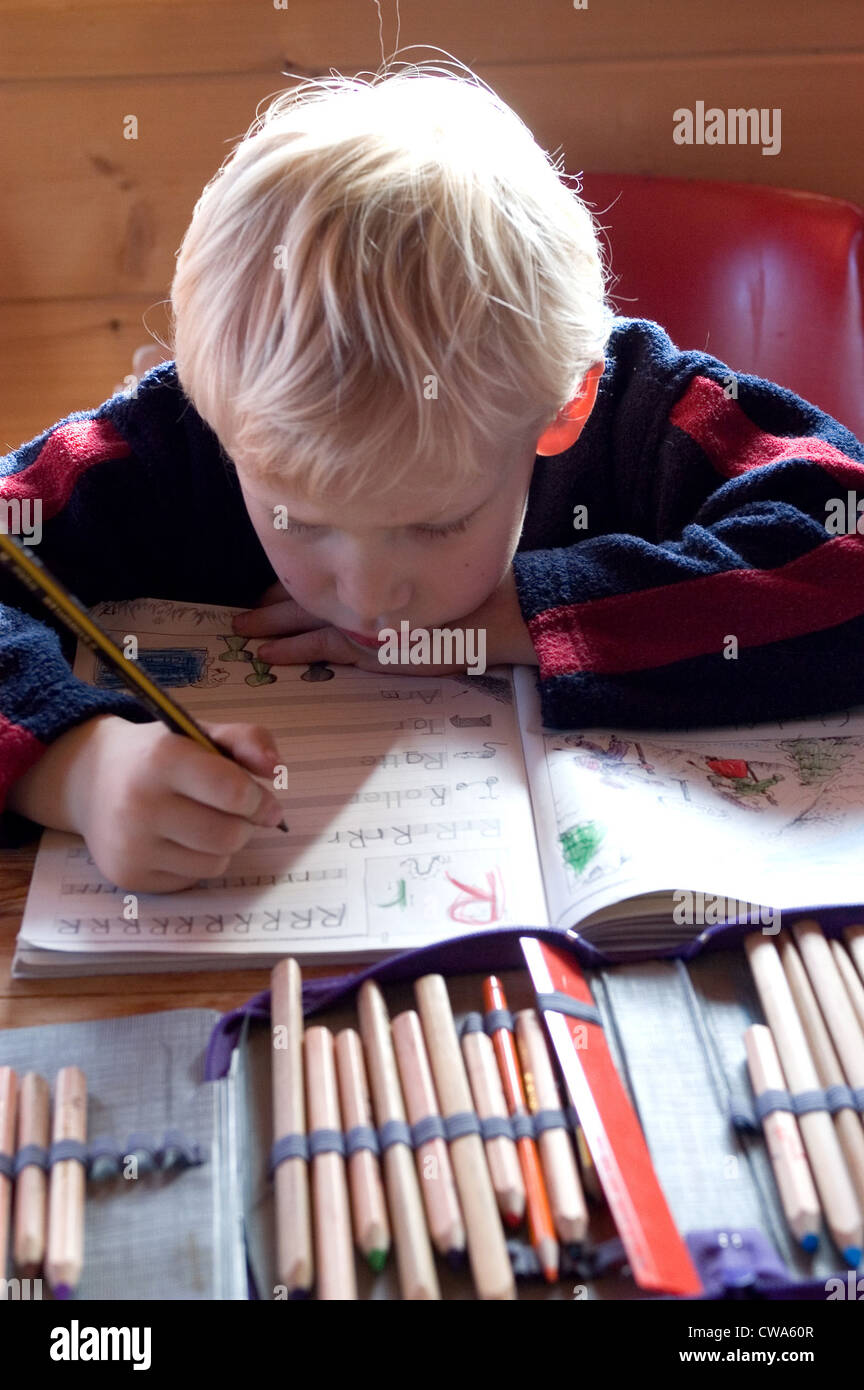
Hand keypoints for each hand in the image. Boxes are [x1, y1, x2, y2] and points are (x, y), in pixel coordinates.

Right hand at [58, 714, 283, 891]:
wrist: (89, 780)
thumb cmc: (157, 755)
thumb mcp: (199, 734)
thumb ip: (248, 741)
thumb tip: (276, 769)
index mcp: (162, 758)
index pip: (233, 792)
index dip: (259, 800)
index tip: (262, 801)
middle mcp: (140, 804)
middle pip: (228, 836)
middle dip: (244, 826)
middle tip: (237, 814)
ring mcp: (131, 845)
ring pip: (214, 863)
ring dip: (223, 846)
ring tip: (203, 823)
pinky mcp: (128, 876)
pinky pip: (191, 880)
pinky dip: (196, 863)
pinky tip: (177, 840)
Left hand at [231, 570, 537, 673]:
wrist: (491, 615)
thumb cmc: (467, 601)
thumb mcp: (428, 585)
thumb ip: (400, 583)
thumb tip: (379, 583)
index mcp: (372, 578)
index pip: (320, 576)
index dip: (290, 584)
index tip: (267, 590)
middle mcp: (361, 593)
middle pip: (302, 594)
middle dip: (270, 605)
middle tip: (241, 614)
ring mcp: (361, 620)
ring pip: (301, 619)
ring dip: (268, 626)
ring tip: (241, 632)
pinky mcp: (365, 648)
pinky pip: (317, 648)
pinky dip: (290, 651)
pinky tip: (266, 657)